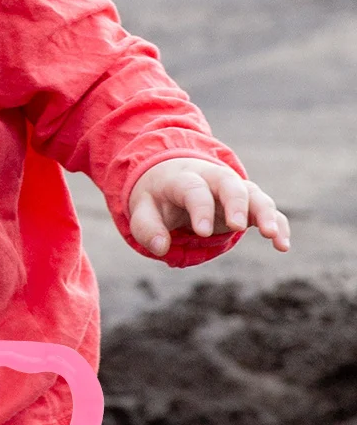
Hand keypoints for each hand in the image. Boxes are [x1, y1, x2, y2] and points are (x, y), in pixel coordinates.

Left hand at [128, 158, 289, 257]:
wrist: (173, 176)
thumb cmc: (157, 197)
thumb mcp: (142, 209)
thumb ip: (147, 228)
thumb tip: (160, 248)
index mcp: (185, 178)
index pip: (195, 190)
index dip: (200, 209)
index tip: (202, 232)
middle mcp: (214, 179)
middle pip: (231, 186)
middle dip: (237, 205)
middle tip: (238, 227)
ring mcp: (234, 189)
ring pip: (255, 196)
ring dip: (267, 215)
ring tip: (273, 238)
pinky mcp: (247, 203)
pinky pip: (267, 210)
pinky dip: (278, 224)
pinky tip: (283, 246)